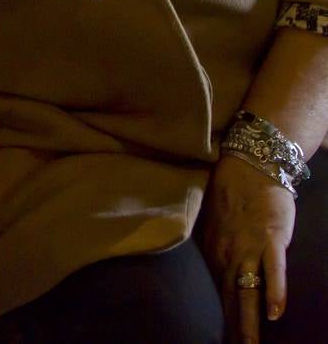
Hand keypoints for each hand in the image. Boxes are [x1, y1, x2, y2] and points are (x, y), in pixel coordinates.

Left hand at [199, 155, 296, 343]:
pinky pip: (274, 270)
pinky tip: (276, 313)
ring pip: (249, 290)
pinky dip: (275, 292)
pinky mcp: (272, 238)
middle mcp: (228, 254)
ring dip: (250, 320)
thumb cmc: (232, 194)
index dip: (220, 319)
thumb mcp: (214, 225)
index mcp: (214, 252)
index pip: (217, 294)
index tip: (218, 340)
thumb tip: (213, 272)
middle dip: (233, 328)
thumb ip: (215, 250)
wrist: (249, 164)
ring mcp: (250, 247)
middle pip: (231, 299)